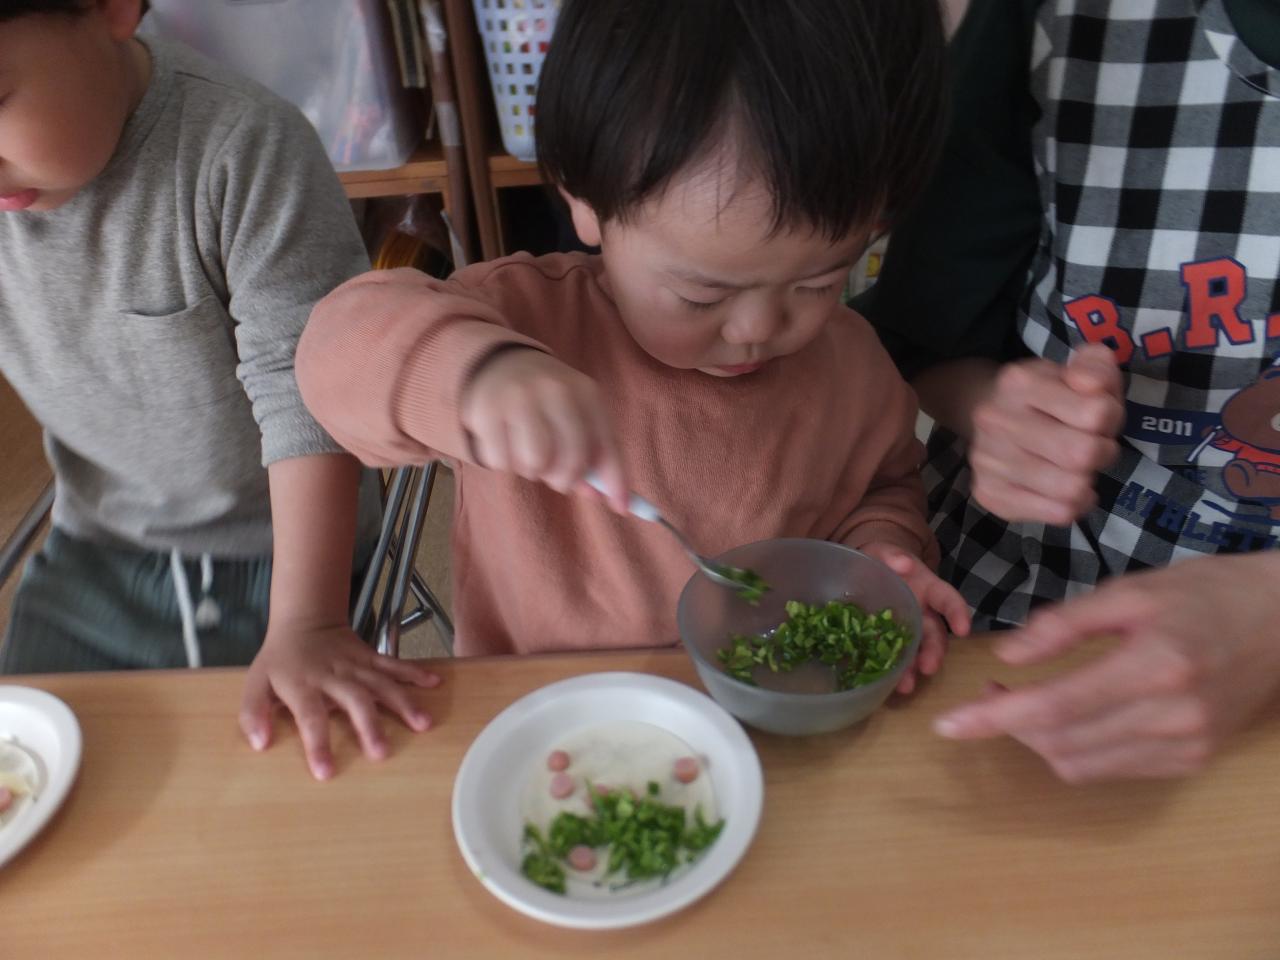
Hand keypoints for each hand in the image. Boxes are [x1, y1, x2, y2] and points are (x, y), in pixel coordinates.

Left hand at [239, 622, 440, 780]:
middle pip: (354, 700)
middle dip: (369, 726)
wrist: (304, 622)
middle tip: (382, 753)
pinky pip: (394, 665)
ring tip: (423, 724)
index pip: (309, 717)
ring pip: (381, 683)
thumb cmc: (280, 661)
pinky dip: (415, 672)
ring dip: (403, 702)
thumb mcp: (255, 684)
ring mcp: (355, 665)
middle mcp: (332, 675)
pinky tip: (433, 683)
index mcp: (302, 685)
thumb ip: (253, 714)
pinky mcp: (371, 658)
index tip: (326, 772)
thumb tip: (260, 743)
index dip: (317, 744)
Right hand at [461, 348, 628, 510]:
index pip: (607, 445)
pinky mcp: (487, 411)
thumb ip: (590, 453)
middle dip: (565, 479)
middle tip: (555, 475)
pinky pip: (503, 462)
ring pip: (536, 464)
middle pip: (572, 460)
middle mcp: (555, 390)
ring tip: (527, 452)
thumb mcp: (575, 416)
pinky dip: (506, 463)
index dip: (615, 481)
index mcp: (585, 392)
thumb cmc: (546, 403)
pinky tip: (506, 443)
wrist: (499, 366)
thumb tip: (600, 495)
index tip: (621, 508)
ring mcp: (520, 398)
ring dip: (533, 470)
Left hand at [860, 541, 971, 694]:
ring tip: (904, 686)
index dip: (959, 614)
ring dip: (912, 669)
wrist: (864, 570)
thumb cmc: (880, 558)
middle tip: (928, 668)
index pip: (949, 601)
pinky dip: (890, 670)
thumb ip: (892, 555)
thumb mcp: (883, 551)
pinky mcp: (887, 640)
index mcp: (928, 588)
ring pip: (915, 652)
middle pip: (935, 635)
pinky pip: (891, 656)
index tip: (964, 629)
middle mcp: (923, 612)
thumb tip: (904, 563)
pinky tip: (883, 683)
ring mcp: (906, 628)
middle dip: (934, 653)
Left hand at [933, 552, 1279, 782]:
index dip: (994, 719)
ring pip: (1081, 764)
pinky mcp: (1192, 760)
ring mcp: (1186, 746)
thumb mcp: (1130, 591)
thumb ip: (1064, 624)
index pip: (1054, 706)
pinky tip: (1069, 715)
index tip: (946, 725)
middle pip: (1061, 743)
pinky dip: (1076, 748)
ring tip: (1021, 702)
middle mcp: (1171, 715)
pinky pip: (1113, 769)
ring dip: (1038, 740)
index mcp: (1154, 665)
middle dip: (1010, 725)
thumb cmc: (1203, 593)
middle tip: (990, 692)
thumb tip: (1006, 657)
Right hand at [969, 344, 1124, 525]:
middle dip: (1103, 453)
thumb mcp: (1080, 369)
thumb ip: (1097, 366)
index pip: (1096, 413)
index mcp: (1019, 382)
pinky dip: (1073, 506)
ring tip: (1077, 469)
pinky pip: (1056, 513)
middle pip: (1082, 454)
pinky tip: (1065, 492)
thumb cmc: (1050, 396)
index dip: (1110, 418)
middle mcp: (994, 420)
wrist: (992, 416)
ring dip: (1087, 481)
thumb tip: (1089, 387)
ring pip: (1071, 489)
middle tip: (1093, 448)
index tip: (1098, 418)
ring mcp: (986, 459)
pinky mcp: (987, 493)